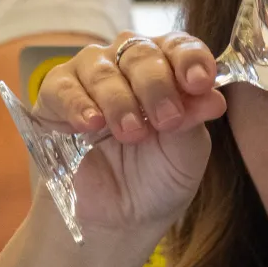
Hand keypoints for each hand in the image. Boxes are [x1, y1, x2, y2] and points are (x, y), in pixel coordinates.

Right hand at [32, 32, 226, 234]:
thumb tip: (213, 96)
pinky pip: (62, 87)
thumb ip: (193, 119)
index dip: (190, 59)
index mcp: (168, 70)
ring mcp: (90, 77)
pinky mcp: (54, 98)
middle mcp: (128, 65)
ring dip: (119, 100)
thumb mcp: (186, 152)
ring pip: (102, 68)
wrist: (121, 220)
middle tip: (165, 120)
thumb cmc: (158, 179)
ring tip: (130, 134)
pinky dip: (78, 103)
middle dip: (156, 85)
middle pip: (140, 52)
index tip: (199, 83)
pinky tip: (91, 124)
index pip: (178, 46)